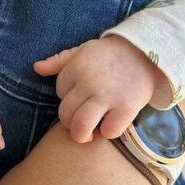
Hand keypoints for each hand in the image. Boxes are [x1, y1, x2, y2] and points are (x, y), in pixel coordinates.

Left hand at [32, 35, 165, 143]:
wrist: (148, 52)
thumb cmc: (112, 54)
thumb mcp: (84, 50)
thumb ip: (59, 61)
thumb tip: (36, 68)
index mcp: (77, 66)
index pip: (59, 93)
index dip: (70, 97)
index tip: (83, 95)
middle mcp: (89, 81)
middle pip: (65, 114)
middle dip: (71, 120)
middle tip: (83, 118)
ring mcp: (108, 95)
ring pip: (80, 127)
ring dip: (83, 134)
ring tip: (90, 132)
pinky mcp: (126, 107)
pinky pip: (108, 132)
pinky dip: (109, 132)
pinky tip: (113, 122)